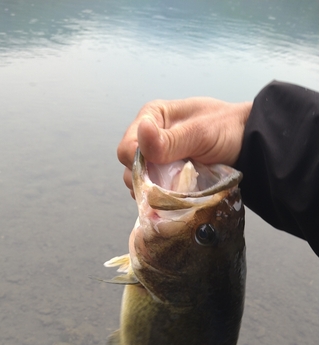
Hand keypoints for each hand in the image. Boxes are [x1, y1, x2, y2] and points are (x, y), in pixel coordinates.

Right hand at [117, 97, 251, 194]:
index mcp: (151, 118)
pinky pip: (152, 192)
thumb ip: (169, 139)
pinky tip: (177, 197)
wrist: (247, 144)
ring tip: (178, 190)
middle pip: (130, 168)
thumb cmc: (226, 129)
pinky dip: (161, 198)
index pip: (127, 148)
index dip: (139, 164)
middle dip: (147, 180)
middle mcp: (148, 139)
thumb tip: (142, 131)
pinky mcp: (164, 177)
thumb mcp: (199, 133)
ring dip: (155, 192)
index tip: (161, 173)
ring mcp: (156, 160)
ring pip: (139, 183)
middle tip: (172, 184)